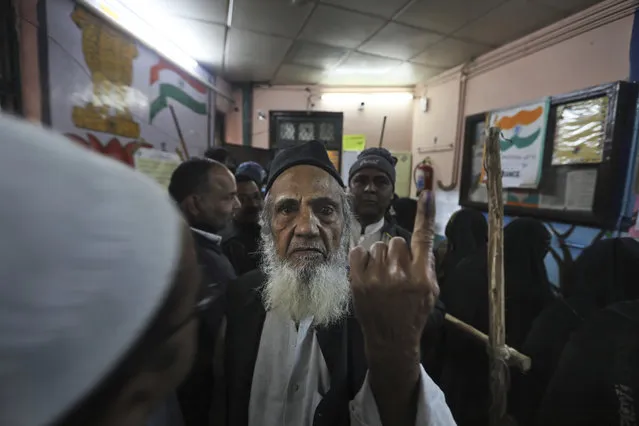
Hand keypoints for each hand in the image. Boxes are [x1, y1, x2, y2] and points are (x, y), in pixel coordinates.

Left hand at [349, 191, 438, 355]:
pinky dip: (362, 258)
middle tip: (396, 271)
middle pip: (396, 240)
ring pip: (378, 246)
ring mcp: (377, 278)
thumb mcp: (431, 292)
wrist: (391, 339)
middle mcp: (400, 275)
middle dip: (397, 252)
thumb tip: (426, 239)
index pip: (424, 239)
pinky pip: (358, 252)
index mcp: (421, 277)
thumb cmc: (412, 313)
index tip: (426, 194)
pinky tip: (368, 271)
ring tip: (382, 275)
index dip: (426, 214)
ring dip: (380, 256)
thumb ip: (428, 265)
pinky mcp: (358, 282)